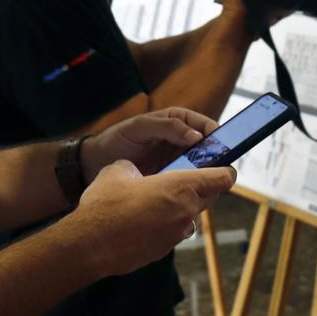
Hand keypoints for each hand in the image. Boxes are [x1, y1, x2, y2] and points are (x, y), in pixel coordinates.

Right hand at [66, 159, 234, 279]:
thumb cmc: (106, 204)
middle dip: (202, 187)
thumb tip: (134, 170)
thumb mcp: (118, 171)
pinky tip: (142, 220)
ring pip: (190, 215)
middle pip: (210, 197)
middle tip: (183, 178)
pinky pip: (173, 231)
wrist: (90, 245)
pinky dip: (165, 223)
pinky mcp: (164, 250)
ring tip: (156, 199)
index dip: (224, 170)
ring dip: (181, 207)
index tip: (220, 166)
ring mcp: (176, 234)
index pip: (223, 178)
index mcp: (182, 187)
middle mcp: (186, 211)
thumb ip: (135, 167)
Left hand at [81, 106, 218, 179]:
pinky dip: (192, 187)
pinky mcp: (171, 179)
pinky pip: (188, 182)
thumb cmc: (116, 140)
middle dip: (216, 157)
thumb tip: (196, 136)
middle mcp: (182, 141)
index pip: (205, 125)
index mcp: (178, 122)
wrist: (94, 165)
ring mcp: (178, 161)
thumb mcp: (139, 128)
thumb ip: (167, 127)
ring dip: (205, 174)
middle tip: (218, 167)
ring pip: (202, 167)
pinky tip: (192, 193)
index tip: (222, 145)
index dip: (217, 135)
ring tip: (206, 182)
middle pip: (209, 148)